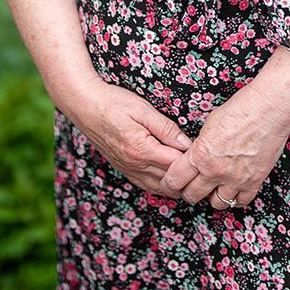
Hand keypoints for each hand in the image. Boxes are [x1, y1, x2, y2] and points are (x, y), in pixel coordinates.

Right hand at [73, 80, 192, 195]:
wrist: (84, 105)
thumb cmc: (113, 102)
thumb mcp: (143, 109)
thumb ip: (166, 128)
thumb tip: (187, 143)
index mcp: (142, 150)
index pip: (177, 164)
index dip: (193, 160)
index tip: (206, 151)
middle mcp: (135, 165)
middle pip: (170, 181)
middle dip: (189, 176)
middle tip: (204, 166)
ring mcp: (128, 169)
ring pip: (159, 188)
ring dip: (177, 184)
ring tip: (193, 175)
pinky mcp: (123, 169)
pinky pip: (146, 185)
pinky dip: (162, 184)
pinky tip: (171, 178)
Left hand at [155, 86, 289, 210]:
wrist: (268, 109)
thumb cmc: (239, 110)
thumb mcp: (208, 125)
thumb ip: (199, 147)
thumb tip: (194, 157)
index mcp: (200, 154)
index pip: (175, 180)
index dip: (170, 183)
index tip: (172, 182)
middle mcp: (216, 170)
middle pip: (192, 195)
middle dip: (189, 191)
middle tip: (191, 184)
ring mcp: (236, 179)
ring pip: (216, 203)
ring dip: (212, 196)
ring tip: (214, 185)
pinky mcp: (254, 182)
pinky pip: (240, 202)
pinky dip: (235, 197)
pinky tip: (233, 187)